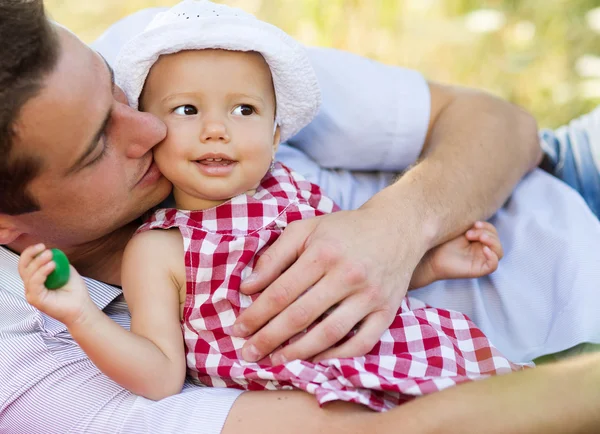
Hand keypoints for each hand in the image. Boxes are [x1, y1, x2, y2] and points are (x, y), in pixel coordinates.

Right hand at [18, 244, 96, 326]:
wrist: (82, 307)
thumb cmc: (74, 291)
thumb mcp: (66, 271)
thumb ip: (58, 262)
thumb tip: (52, 252)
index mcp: (36, 279)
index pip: (26, 264)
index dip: (30, 253)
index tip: (42, 245)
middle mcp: (31, 286)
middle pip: (23, 268)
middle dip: (31, 255)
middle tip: (44, 249)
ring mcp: (32, 293)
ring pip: (28, 274)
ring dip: (38, 262)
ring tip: (50, 256)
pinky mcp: (36, 300)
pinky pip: (35, 283)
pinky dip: (42, 272)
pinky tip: (51, 266)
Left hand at [232, 205, 427, 363]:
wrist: (397, 227)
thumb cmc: (345, 229)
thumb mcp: (306, 229)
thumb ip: (275, 256)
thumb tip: (247, 287)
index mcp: (324, 253)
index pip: (282, 292)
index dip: (256, 314)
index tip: (238, 329)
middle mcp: (348, 275)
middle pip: (301, 316)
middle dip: (269, 338)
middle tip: (249, 353)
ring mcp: (370, 296)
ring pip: (329, 333)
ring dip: (298, 353)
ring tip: (276, 361)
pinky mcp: (387, 311)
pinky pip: (361, 342)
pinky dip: (337, 356)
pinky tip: (315, 359)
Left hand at [410, 221, 502, 288]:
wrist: (430, 256)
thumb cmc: (441, 242)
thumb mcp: (459, 229)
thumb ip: (471, 224)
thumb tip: (483, 214)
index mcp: (478, 240)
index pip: (492, 232)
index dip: (487, 226)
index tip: (474, 223)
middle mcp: (481, 250)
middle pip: (496, 240)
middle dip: (486, 233)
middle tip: (469, 233)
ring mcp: (480, 260)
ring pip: (498, 252)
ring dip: (491, 241)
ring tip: (477, 238)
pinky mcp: (478, 270)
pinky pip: (493, 265)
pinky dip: (492, 257)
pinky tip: (484, 249)